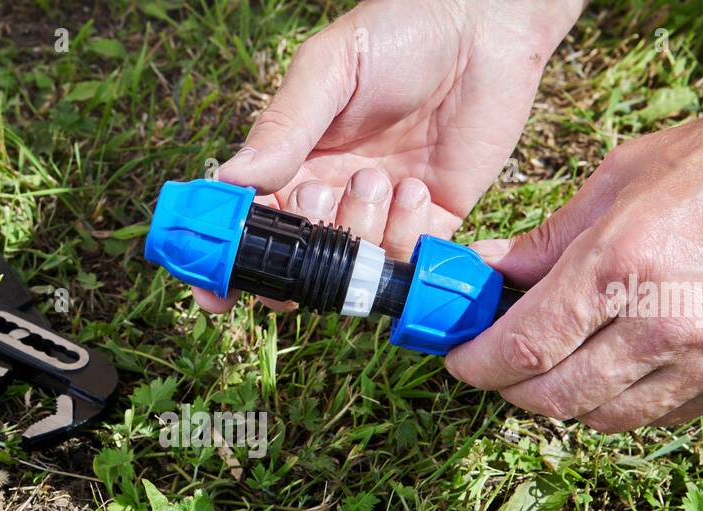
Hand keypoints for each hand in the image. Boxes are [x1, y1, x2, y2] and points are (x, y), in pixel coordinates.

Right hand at [193, 0, 581, 311]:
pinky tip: (416, 187)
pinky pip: (408, 259)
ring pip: (353, 266)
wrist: (485, 25)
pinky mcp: (433, 217)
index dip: (231, 264)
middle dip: (303, 251)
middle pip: (299, 262)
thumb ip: (284, 127)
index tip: (217, 291)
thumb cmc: (400, 32)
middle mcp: (333, 193)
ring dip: (359, 232)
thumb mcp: (330, 70)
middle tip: (319, 198)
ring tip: (379, 178)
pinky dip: (406, 235)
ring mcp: (382, 211)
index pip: (253, 225)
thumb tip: (231, 180)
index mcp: (294, 160)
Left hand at [446, 64, 702, 431]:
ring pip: (600, 420)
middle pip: (553, 396)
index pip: (523, 347)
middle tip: (492, 368)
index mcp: (623, 264)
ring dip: (560, 403)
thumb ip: (548, 239)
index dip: (476, 363)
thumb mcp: (625, 176)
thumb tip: (489, 272)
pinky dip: (616, 407)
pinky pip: (654, 419)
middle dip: (507, 389)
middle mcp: (663, 323)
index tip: (458, 360)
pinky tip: (606, 374)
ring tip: (547, 370)